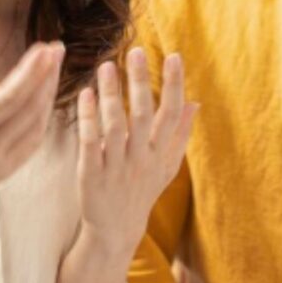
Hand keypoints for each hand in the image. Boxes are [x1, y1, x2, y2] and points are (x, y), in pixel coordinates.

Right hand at [0, 41, 64, 218]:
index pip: (9, 96)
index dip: (31, 71)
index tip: (44, 48)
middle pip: (30, 107)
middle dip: (47, 75)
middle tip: (57, 48)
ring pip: (36, 125)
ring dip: (48, 95)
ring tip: (53, 69)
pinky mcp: (3, 172)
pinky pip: (32, 143)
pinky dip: (43, 119)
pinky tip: (44, 101)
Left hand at [77, 49, 196, 257]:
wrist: (116, 230)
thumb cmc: (141, 191)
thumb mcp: (166, 166)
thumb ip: (180, 134)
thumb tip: (195, 103)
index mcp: (160, 154)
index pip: (171, 114)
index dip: (173, 85)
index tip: (174, 56)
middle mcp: (141, 159)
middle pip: (144, 116)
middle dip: (141, 83)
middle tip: (136, 52)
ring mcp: (116, 167)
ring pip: (115, 127)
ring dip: (112, 95)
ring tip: (106, 66)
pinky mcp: (91, 174)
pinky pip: (90, 142)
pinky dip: (88, 118)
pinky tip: (85, 95)